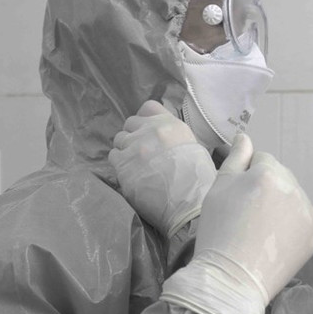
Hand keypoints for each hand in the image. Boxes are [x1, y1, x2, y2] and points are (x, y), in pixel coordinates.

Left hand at [109, 100, 216, 236]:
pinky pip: (113, 156)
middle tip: (142, 152)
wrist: (190, 205)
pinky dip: (119, 164)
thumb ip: (176, 138)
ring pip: (119, 139)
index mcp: (172, 125)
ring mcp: (136, 146)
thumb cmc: (199, 182)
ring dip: (125, 150)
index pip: (148, 108)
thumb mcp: (195, 149)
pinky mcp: (123, 164)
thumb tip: (166, 139)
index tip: (148, 131)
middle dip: (134, 135)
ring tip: (136, 165)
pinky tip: (131, 174)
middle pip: (130, 123)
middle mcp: (152, 131)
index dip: (145, 120)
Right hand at [159, 133, 312, 313]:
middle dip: (266, 189)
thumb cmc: (218, 230)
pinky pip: (303, 218)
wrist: (232, 279)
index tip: (236, 200)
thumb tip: (244, 136)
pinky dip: (292, 224)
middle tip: (247, 216)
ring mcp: (308, 211)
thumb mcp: (218, 189)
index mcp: (269, 172)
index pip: (261, 160)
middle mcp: (294, 187)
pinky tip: (274, 240)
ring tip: (260, 230)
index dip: (245, 177)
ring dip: (281, 205)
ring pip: (293, 197)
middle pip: (280, 177)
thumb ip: (235, 158)